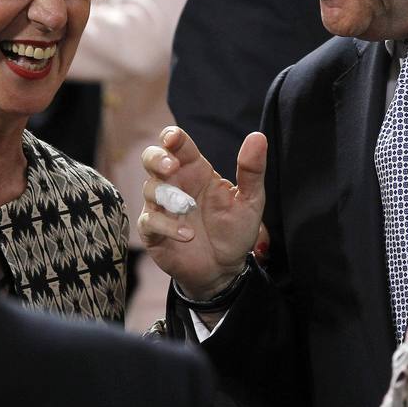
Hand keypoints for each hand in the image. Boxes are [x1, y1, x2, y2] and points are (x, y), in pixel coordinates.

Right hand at [139, 126, 266, 299]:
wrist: (225, 269)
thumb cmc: (235, 229)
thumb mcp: (250, 200)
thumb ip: (252, 170)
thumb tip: (258, 137)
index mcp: (196, 170)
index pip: (178, 145)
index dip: (171, 137)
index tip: (173, 138)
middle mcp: (175, 184)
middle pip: (151, 158)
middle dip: (156, 158)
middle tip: (171, 167)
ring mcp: (161, 207)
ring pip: (150, 188)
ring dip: (167, 195)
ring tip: (188, 208)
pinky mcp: (154, 232)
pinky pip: (149, 221)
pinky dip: (166, 225)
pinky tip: (187, 234)